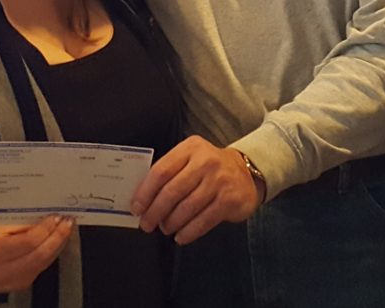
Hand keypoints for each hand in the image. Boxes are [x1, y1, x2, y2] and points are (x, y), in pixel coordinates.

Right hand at [0, 216, 73, 292]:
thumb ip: (16, 226)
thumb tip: (41, 219)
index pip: (28, 242)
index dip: (45, 229)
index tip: (55, 217)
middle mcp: (4, 272)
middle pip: (40, 255)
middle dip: (57, 237)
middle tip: (67, 222)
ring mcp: (13, 282)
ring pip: (44, 263)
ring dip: (58, 245)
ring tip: (65, 229)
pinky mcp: (21, 285)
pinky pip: (41, 268)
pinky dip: (50, 253)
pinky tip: (55, 242)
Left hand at [130, 136, 259, 244]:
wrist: (248, 172)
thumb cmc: (210, 169)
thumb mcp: (191, 159)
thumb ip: (170, 173)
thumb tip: (143, 200)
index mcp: (190, 148)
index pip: (161, 171)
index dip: (145, 192)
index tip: (136, 208)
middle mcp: (206, 161)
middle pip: (172, 191)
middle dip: (155, 211)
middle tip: (147, 224)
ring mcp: (219, 181)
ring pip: (187, 208)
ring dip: (171, 223)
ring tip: (165, 228)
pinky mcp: (229, 200)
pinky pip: (203, 220)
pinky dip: (189, 232)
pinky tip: (181, 237)